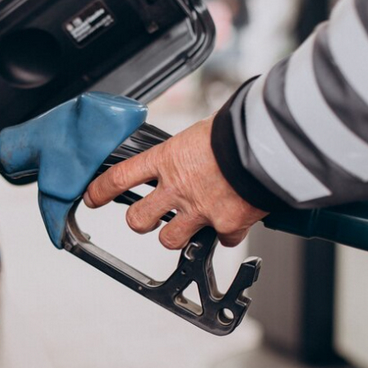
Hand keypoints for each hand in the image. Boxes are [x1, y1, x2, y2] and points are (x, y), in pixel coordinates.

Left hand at [83, 116, 267, 248]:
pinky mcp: (227, 224)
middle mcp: (178, 187)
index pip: (120, 177)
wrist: (275, 143)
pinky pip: (221, 239)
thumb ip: (187, 150)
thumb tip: (190, 151)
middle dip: (141, 220)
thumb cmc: (242, 128)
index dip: (101, 190)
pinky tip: (234, 218)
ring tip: (192, 222)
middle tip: (150, 215)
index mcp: (168, 158)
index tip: (92, 197)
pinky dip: (226, 233)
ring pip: (170, 239)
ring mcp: (201, 209)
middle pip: (138, 220)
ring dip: (179, 234)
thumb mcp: (202, 131)